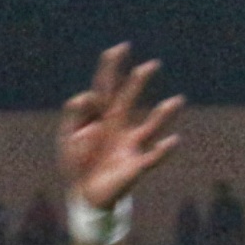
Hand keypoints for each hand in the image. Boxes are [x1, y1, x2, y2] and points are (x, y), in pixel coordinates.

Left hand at [56, 43, 182, 211]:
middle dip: (139, 82)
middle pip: (129, 100)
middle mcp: (120, 126)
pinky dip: (163, 150)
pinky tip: (173, 140)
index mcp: (101, 117)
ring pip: (150, 127)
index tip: (119, 49)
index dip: (112, 67)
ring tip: (176, 101)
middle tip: (151, 64)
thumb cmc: (77, 162)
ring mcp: (130, 145)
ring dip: (163, 115)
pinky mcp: (136, 166)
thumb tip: (88, 95)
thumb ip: (74, 114)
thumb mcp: (67, 136)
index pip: (106, 87)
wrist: (84, 195)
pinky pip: (152, 157)